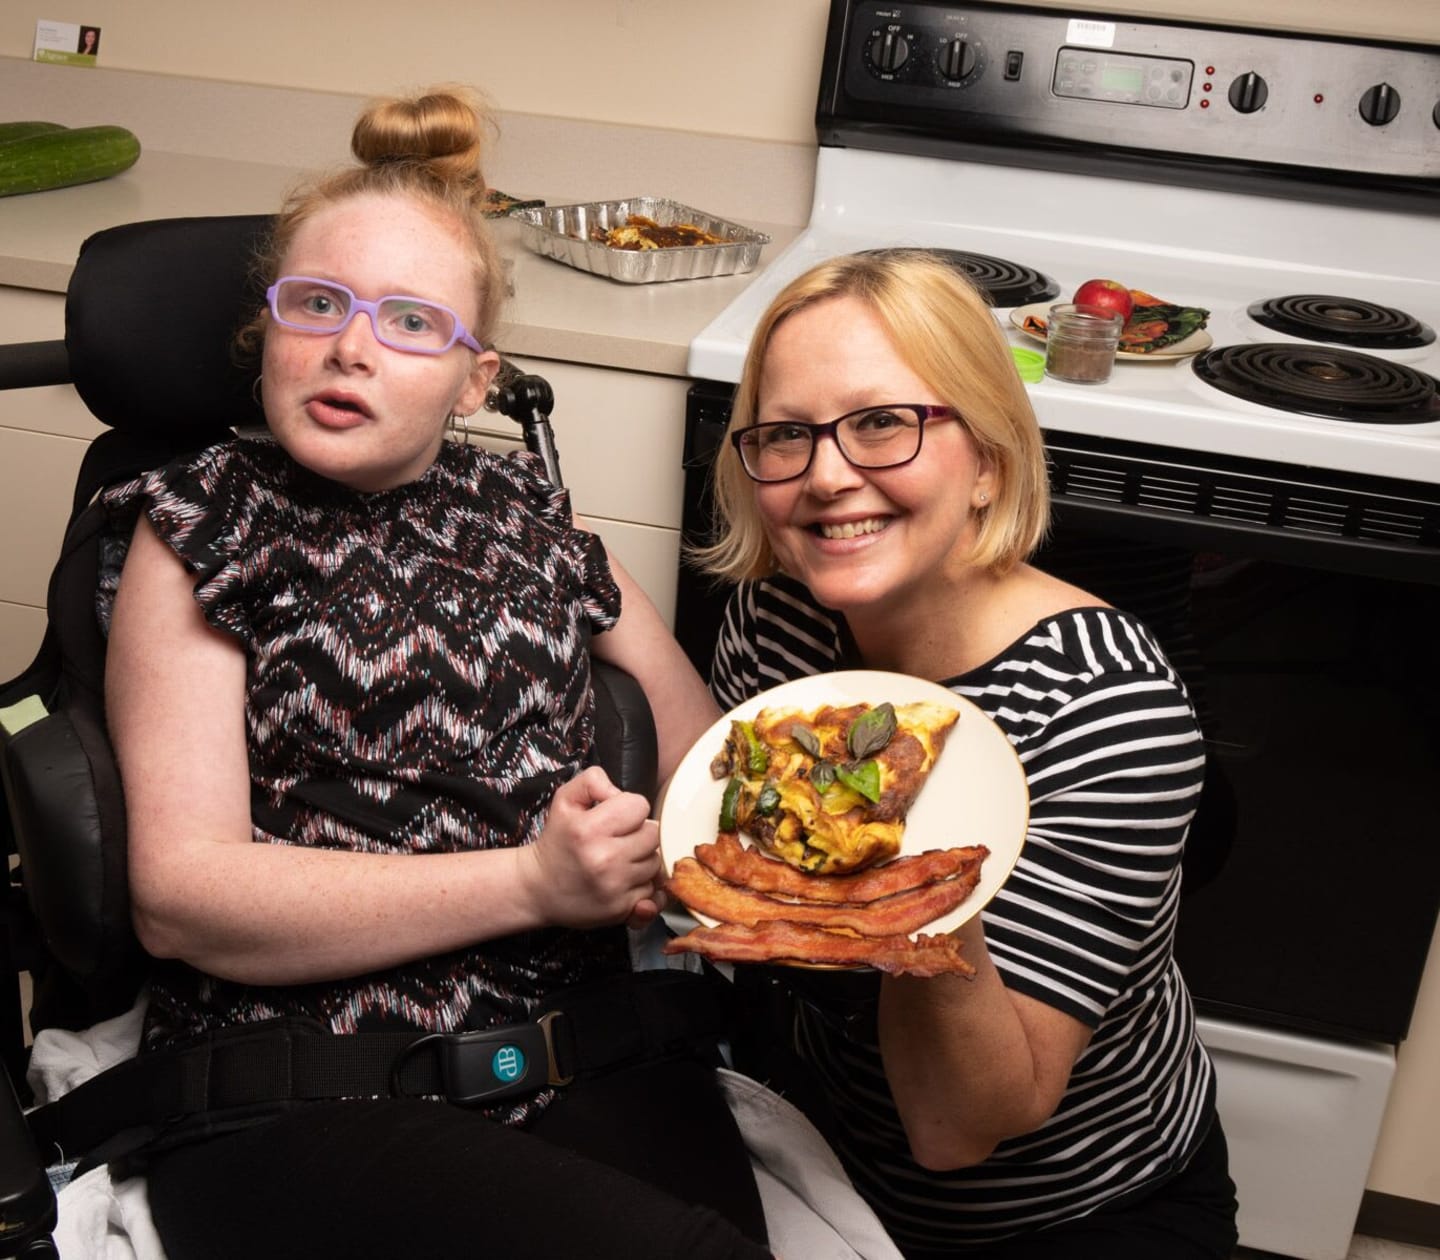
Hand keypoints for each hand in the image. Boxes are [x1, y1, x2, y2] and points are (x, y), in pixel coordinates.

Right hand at [524, 765, 661, 927]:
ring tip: (619, 860)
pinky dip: (642, 885)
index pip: (640, 807)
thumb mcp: (565, 799)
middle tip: (619, 840)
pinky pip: (652, 891)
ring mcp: (613, 887)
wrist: (537, 888)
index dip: (629, 809)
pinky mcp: (620, 910)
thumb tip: (619, 793)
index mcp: (589, 829)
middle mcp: (603, 859)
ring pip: (655, 863)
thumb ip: (593, 781)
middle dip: (639, 833)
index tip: (615, 819)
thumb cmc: (557, 840)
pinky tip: (624, 880)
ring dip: (642, 859)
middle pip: (653, 835)